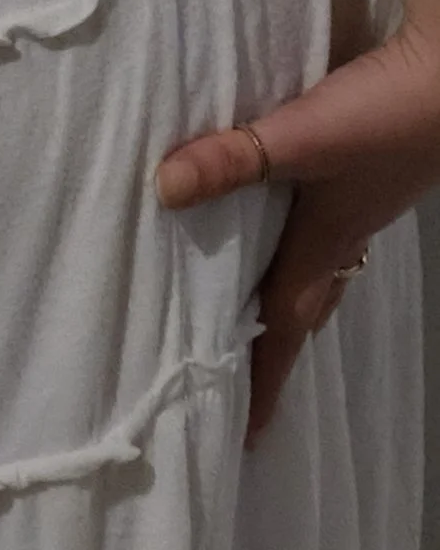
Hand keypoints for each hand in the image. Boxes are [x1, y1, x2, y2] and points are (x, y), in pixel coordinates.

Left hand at [156, 15, 439, 436]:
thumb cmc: (384, 117)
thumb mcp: (303, 135)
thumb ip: (234, 158)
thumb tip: (163, 190)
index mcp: (327, 242)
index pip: (287, 325)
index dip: (267, 378)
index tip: (250, 432)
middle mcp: (345, 232)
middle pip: (306, 302)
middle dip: (276, 342)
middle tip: (242, 375)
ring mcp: (361, 200)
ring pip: (319, 263)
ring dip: (288, 288)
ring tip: (251, 304)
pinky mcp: (367, 166)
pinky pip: (326, 224)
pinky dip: (299, 237)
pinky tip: (285, 213)